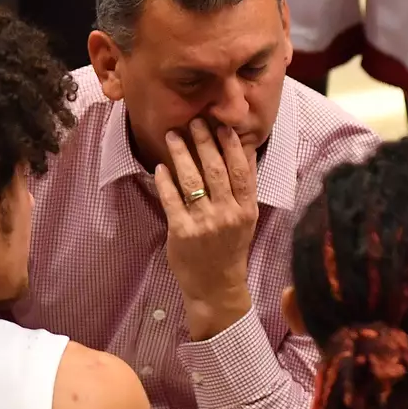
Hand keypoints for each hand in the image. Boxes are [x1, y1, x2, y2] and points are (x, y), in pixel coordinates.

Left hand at [155, 120, 258, 339]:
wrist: (216, 287)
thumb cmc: (231, 249)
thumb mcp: (245, 219)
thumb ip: (243, 189)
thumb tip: (241, 152)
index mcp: (246, 209)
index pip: (241, 171)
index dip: (232, 146)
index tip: (222, 126)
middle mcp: (227, 214)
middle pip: (215, 170)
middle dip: (204, 142)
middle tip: (195, 121)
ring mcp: (204, 224)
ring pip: (192, 181)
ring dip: (181, 154)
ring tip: (172, 135)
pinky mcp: (182, 233)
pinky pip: (172, 200)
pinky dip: (165, 181)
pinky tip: (160, 167)